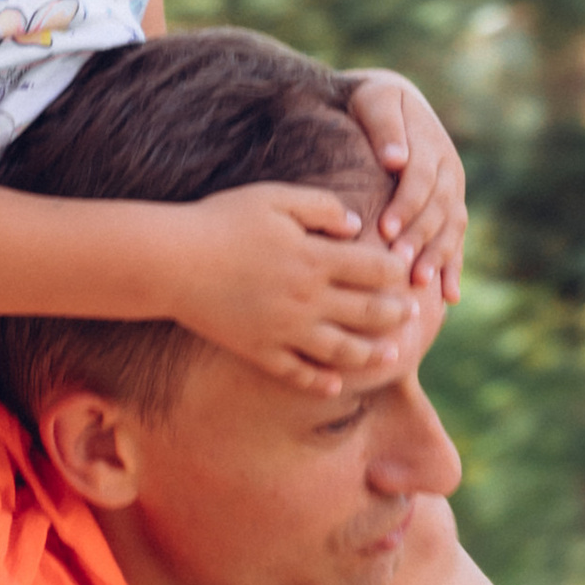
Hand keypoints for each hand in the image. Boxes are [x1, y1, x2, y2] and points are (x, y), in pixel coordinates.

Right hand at [171, 185, 415, 390]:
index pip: (374, 268)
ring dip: (371, 355)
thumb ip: (320, 207)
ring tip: (390, 356)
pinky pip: (297, 373)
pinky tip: (336, 385)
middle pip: (367, 312)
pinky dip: (320, 382)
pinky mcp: (259, 351)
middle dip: (395, 314)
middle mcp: (307, 299)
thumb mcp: (274, 198)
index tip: (407, 272)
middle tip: (413, 316)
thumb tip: (356, 224)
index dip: (397, 270)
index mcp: (315, 258)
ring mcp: (284, 330)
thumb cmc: (222, 221)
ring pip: (342, 350)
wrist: (172, 261)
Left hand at [346, 71, 466, 298]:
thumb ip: (385, 127)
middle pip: (438, 208)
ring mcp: (453, 192)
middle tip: (400, 265)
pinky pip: (455, 240)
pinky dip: (453, 267)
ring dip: (439, 256)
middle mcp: (448, 170)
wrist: (389, 104)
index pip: (420, 179)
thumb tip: (396, 160)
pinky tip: (450, 296)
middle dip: (420, 238)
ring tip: (421, 283)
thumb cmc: (372, 103)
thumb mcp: (376, 101)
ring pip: (451, 227)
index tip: (385, 229)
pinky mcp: (450, 210)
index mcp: (431, 145)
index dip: (405, 205)